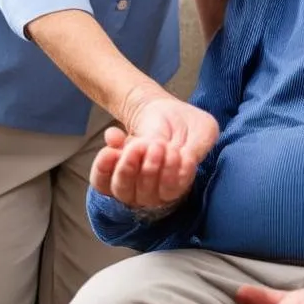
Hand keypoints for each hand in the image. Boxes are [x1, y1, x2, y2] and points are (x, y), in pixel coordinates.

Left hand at [90, 86, 218, 207]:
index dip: (170, 178)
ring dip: (128, 169)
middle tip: (158, 145)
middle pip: (145, 196)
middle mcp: (151, 191)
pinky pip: (101, 182)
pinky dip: (103, 167)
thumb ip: (196, 150)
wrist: (160, 108)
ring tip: (138, 146)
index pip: (169, 193)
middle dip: (151, 170)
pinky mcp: (109, 174)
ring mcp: (129, 184)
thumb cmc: (185, 123)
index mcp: (176, 185)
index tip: (175, 153)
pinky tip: (111, 149)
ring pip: (122, 190)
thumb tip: (183, 162)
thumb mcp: (202, 130)